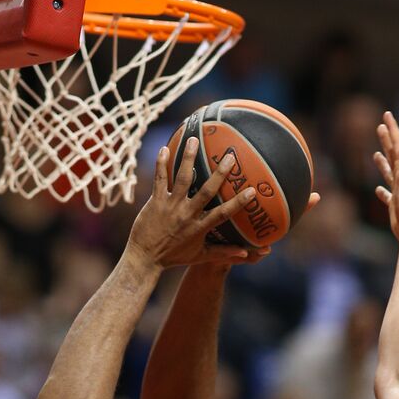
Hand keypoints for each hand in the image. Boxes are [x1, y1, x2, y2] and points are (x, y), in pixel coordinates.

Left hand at [129, 139, 258, 268]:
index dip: (238, 203)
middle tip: (230, 156)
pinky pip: (159, 179)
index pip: (223, 214)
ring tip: (194, 139)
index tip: (252, 190)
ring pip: (181, 178)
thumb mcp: (200, 256)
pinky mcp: (155, 201)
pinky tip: (165, 147)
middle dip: (219, 173)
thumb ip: (223, 252)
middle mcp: (186, 214)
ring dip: (188, 158)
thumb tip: (246, 252)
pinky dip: (161, 163)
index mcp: (199, 227)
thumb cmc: (174, 257)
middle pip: (206, 191)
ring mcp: (170, 206)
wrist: (145, 258)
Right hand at [373, 111, 398, 240]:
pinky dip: (383, 190)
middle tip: (380, 126)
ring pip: (389, 173)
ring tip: (376, 154)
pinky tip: (378, 190)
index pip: (397, 145)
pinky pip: (388, 195)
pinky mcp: (396, 205)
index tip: (386, 116)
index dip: (392, 130)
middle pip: (393, 155)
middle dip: (387, 140)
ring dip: (383, 162)